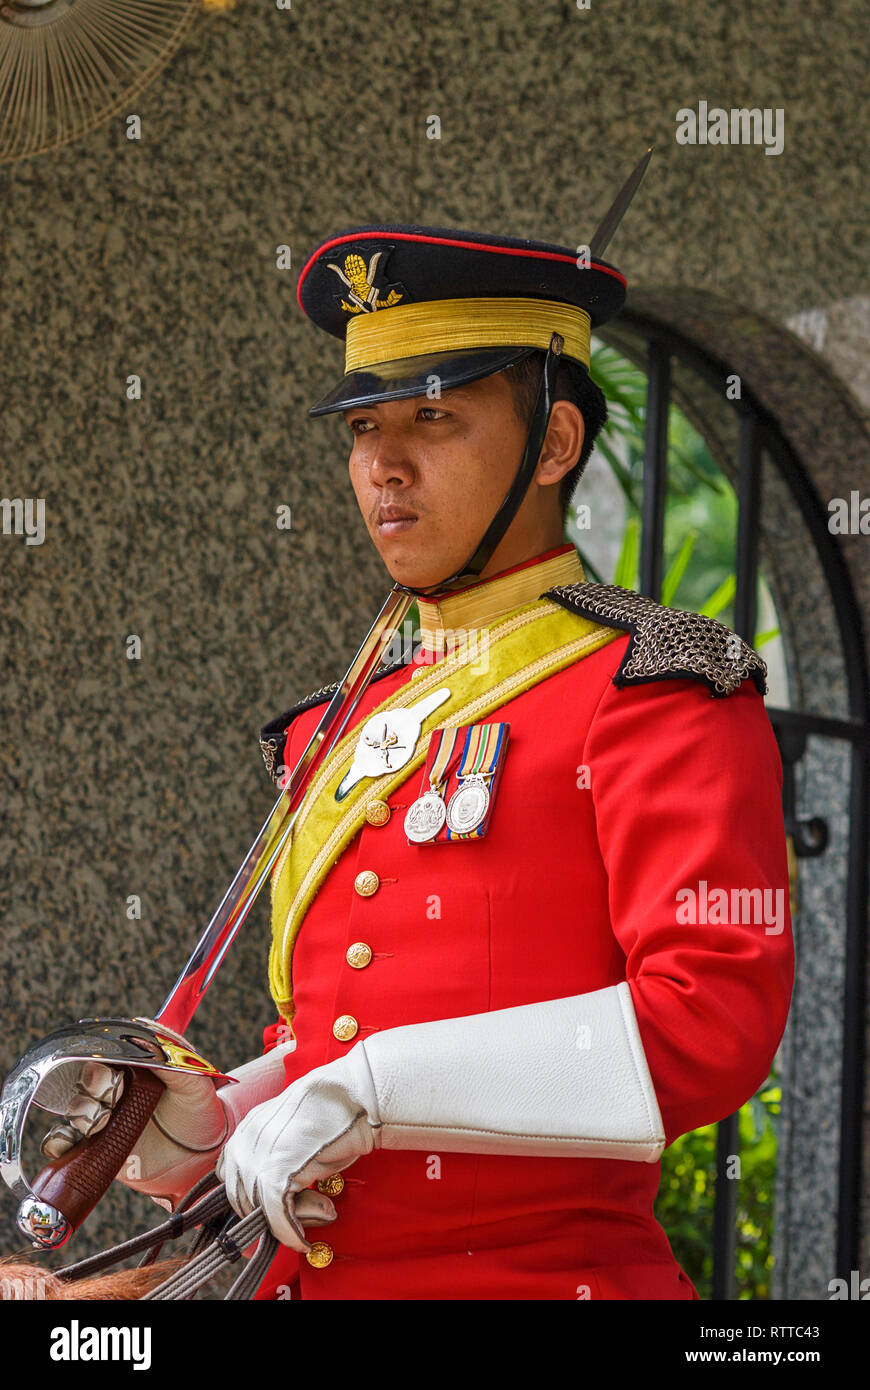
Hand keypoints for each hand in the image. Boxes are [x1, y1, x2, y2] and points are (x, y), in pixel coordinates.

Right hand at [35, 1022, 294, 1205]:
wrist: (199, 1158)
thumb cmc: (199, 1113)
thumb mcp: (195, 1083)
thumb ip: (174, 1061)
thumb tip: (151, 1038)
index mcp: (136, 1069)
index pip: (107, 1055)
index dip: (104, 1060)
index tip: (114, 1071)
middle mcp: (115, 1092)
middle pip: (86, 1080)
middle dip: (93, 1086)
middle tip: (111, 1096)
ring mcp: (104, 1119)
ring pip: (75, 1108)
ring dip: (81, 1112)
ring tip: (102, 1121)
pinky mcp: (96, 1148)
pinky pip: (66, 1142)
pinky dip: (60, 1142)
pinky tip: (70, 1143)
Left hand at [217, 1043, 380, 1250]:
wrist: (356, 1095)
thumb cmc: (332, 1114)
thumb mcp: (295, 1137)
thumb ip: (278, 1162)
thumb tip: (278, 1207)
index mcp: (247, 1130)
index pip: (231, 1177)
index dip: (252, 1197)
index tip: (273, 1207)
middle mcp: (245, 1143)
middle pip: (241, 1198)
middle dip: (267, 1214)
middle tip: (301, 1215)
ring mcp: (258, 1158)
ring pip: (260, 1210)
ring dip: (286, 1224)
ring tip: (314, 1217)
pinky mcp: (278, 1173)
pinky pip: (277, 1217)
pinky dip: (291, 1233)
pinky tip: (304, 1240)